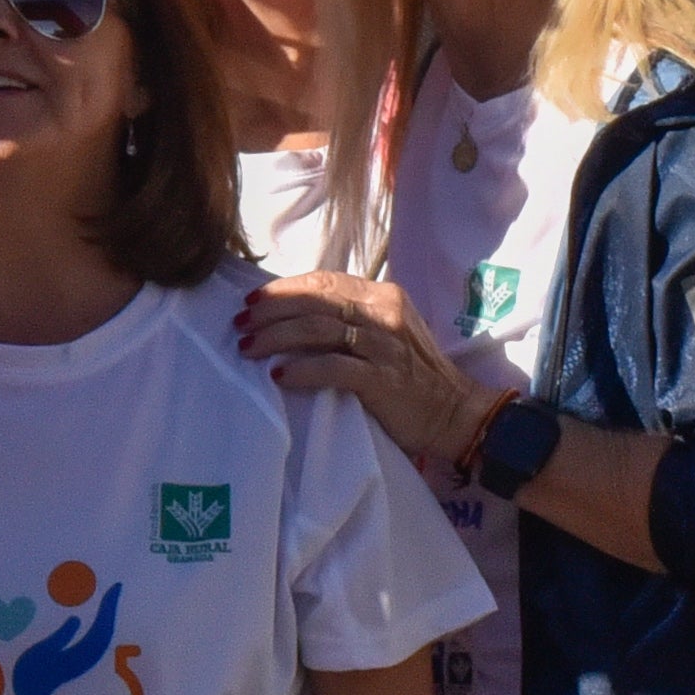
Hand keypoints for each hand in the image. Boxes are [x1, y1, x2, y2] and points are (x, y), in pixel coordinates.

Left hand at [236, 272, 493, 462]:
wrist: (455, 413)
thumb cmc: (413, 376)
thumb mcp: (386, 333)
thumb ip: (351, 318)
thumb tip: (293, 314)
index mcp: (382, 296)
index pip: (323, 281)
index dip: (283, 289)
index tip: (252, 301)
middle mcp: (384, 313)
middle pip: (314, 302)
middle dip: (270, 312)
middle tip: (240, 325)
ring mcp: (385, 345)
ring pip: (318, 329)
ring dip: (276, 338)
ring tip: (248, 348)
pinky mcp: (384, 378)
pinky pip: (334, 367)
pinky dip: (303, 370)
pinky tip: (279, 376)